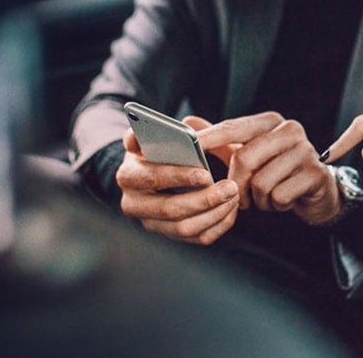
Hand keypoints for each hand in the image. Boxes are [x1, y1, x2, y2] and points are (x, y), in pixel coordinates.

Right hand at [116, 125, 240, 244]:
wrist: (150, 172)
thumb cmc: (157, 150)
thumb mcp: (153, 135)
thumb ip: (160, 127)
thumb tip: (183, 125)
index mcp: (128, 175)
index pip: (152, 178)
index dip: (179, 177)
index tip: (205, 174)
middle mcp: (133, 204)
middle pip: (170, 210)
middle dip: (203, 200)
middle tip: (230, 188)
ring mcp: (151, 224)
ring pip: (185, 228)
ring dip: (214, 213)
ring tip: (234, 196)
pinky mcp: (170, 235)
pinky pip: (197, 238)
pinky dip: (218, 224)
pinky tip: (231, 209)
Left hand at [196, 112, 341, 225]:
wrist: (317, 190)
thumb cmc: (277, 170)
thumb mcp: (248, 152)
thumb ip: (220, 139)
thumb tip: (188, 123)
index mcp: (270, 121)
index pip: (232, 127)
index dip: (209, 138)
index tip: (190, 146)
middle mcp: (290, 130)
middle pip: (244, 157)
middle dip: (236, 183)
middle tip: (239, 196)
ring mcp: (306, 151)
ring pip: (261, 182)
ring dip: (257, 198)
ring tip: (265, 197)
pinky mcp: (316, 174)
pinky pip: (280, 196)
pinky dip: (275, 205)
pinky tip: (281, 201)